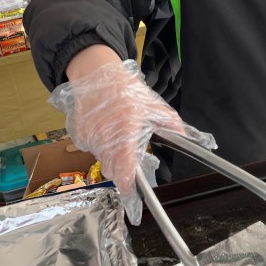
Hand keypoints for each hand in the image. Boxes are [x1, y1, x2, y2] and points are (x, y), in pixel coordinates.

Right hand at [49, 57, 215, 223]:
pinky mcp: (79, 132)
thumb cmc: (126, 89)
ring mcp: (89, 135)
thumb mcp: (152, 105)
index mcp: (126, 129)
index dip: (128, 185)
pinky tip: (104, 128)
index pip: (125, 167)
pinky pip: (89, 148)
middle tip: (129, 157)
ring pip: (100, 158)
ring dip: (109, 155)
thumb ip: (170, 123)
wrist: (96, 72)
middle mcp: (106, 136)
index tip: (132, 193)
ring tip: (117, 134)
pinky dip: (97, 144)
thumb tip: (186, 136)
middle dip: (121, 170)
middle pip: (112, 169)